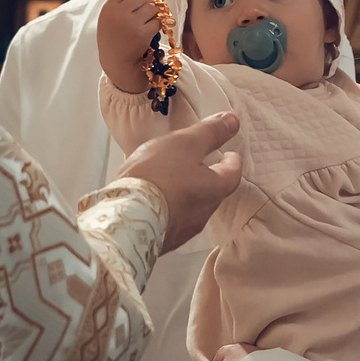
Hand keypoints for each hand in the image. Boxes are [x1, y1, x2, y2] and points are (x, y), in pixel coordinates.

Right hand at [97, 0, 164, 94]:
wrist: (116, 63)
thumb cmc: (114, 38)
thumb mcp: (109, 17)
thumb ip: (121, 3)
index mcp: (109, 7)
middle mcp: (118, 13)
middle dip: (147, 4)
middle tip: (144, 14)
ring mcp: (130, 23)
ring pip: (152, 8)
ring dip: (153, 15)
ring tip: (145, 24)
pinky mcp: (142, 34)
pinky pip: (156, 23)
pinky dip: (155, 27)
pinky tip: (148, 34)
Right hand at [117, 112, 241, 249]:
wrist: (126, 217)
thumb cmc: (159, 174)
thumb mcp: (185, 144)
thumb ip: (210, 132)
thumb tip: (234, 120)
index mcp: (215, 189)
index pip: (233, 173)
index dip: (232, 161)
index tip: (230, 154)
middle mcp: (205, 213)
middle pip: (214, 192)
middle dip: (209, 178)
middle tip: (200, 165)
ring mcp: (184, 230)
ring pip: (193, 208)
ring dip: (187, 195)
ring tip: (173, 181)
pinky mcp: (163, 239)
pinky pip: (172, 220)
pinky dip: (169, 208)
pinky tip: (155, 201)